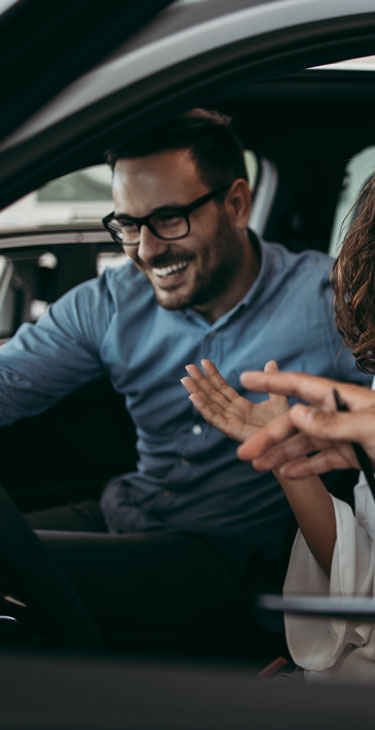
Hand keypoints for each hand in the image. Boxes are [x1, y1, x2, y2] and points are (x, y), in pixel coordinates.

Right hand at [180, 358, 287, 442]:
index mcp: (242, 406)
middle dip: (200, 381)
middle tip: (188, 366)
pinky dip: (203, 408)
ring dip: (196, 392)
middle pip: (212, 395)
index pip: (223, 388)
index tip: (204, 361)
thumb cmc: (286, 426)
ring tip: (185, 379)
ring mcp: (232, 422)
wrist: (293, 443)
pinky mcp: (232, 431)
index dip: (213, 376)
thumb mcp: (278, 398)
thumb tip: (270, 362)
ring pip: (209, 405)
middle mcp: (234, 414)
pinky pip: (214, 418)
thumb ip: (271, 382)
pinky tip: (193, 396)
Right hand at [236, 371, 374, 475]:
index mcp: (341, 397)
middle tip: (246, 452)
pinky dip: (306, 466)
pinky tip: (288, 472)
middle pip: (296, 422)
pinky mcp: (353, 454)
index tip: (246, 380)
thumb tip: (295, 413)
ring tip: (259, 466)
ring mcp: (345, 435)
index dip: (271, 382)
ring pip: (306, 443)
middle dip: (269, 436)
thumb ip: (333, 422)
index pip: (300, 386)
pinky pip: (324, 460)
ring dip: (282, 454)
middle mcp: (339, 414)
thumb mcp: (370, 426)